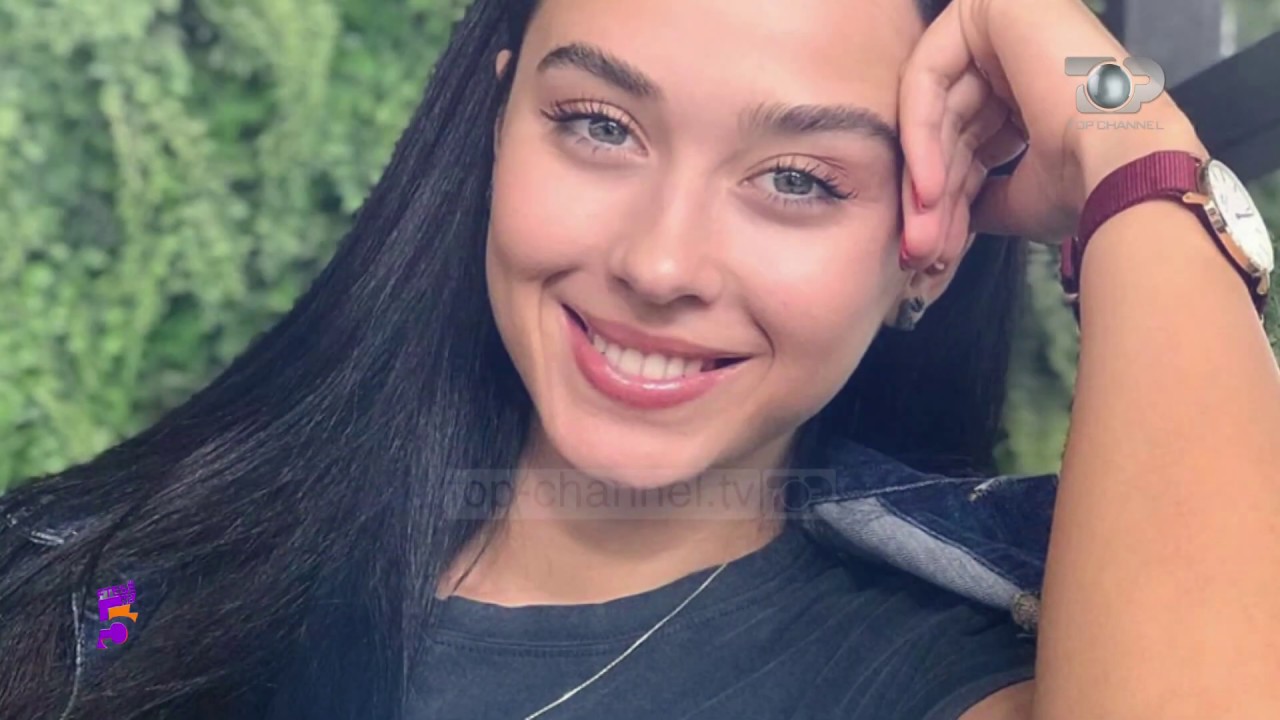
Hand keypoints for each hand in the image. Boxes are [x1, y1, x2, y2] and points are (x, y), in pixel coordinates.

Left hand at [897, 0, 1207, 270]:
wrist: (1126, 163)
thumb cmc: (1089, 182)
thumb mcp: (1020, 196)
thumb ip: (979, 196)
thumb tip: (945, 217)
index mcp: (1035, 84)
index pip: (967, 137)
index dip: (946, 194)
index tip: (931, 249)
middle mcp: (1021, 49)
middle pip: (949, 125)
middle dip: (931, 195)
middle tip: (921, 250)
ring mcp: (1007, 22)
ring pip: (933, 107)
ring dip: (924, 179)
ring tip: (923, 237)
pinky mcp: (991, 8)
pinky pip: (926, 76)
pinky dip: (919, 137)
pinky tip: (926, 190)